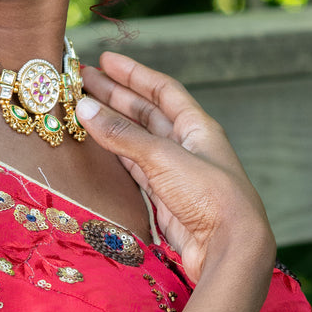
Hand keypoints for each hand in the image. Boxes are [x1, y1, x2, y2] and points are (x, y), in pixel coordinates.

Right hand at [76, 51, 273, 284]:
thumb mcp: (164, 158)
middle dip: (115, 96)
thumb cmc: (210, 197)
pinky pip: (134, 169)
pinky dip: (115, 156)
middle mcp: (187, 147)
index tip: (105, 61)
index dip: (134, 74)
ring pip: (137, 142)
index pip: (163, 91)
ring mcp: (175, 174)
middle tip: (82, 82)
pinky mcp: (164, 200)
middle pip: (146, 114)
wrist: (230, 249)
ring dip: (111, 126)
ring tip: (82, 110)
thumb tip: (85, 109)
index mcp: (197, 127)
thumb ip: (123, 136)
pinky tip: (98, 148)